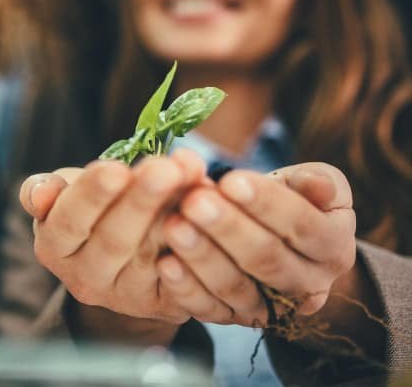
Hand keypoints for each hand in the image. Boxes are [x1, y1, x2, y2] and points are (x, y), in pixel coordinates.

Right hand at [19, 151, 208, 327]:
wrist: (124, 257)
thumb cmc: (93, 209)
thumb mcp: (65, 193)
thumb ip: (49, 188)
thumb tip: (40, 193)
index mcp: (54, 247)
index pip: (70, 220)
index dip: (93, 195)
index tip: (118, 168)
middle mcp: (85, 279)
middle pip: (114, 240)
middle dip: (142, 200)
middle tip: (167, 168)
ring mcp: (125, 297)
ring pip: (151, 258)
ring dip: (176, 217)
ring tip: (195, 180)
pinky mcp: (164, 307)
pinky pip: (183, 282)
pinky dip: (196, 251)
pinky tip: (210, 219)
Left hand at [161, 162, 355, 321]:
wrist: (282, 242)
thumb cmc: (295, 200)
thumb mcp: (314, 184)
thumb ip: (318, 182)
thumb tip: (318, 185)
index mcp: (333, 247)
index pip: (301, 225)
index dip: (267, 203)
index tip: (230, 180)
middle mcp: (309, 285)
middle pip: (266, 258)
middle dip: (227, 228)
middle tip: (193, 201)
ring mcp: (272, 307)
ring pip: (237, 286)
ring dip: (202, 256)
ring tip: (173, 225)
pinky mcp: (235, 318)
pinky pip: (210, 309)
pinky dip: (186, 289)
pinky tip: (165, 264)